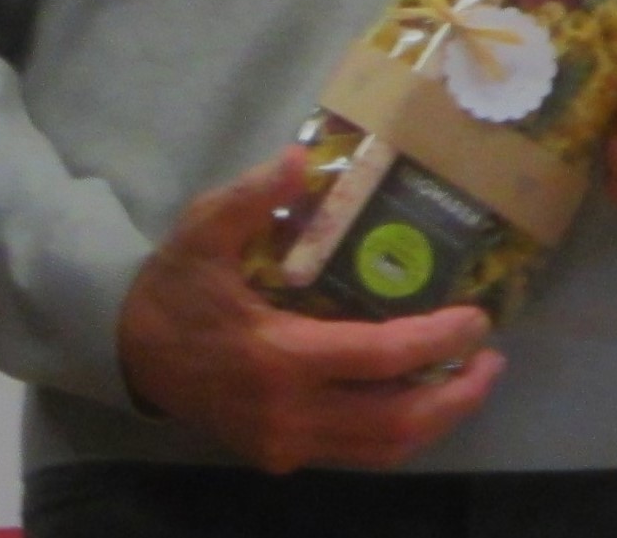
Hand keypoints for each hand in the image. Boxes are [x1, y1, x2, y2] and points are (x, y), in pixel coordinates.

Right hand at [116, 149, 501, 471]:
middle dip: (457, 393)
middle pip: (397, 421)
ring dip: (438, 419)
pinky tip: (423, 396)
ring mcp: (284, 442)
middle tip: (492, 357)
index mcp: (276, 357)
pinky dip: (401, 431)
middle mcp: (287, 413)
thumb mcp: (201, 231)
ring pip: (382, 448)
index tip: (478, 317)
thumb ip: (249, 196)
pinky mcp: (280, 454)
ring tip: (473, 378)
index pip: (380, 358)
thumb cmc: (173, 288)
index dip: (439, 340)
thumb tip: (298, 161)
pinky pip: (357, 453)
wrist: (124, 352)